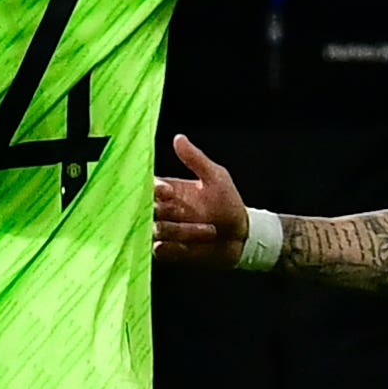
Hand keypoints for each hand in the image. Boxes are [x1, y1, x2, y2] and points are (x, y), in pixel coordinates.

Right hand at [153, 133, 250, 266]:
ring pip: (155, 229)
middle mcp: (162, 210)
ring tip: (209, 230)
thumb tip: (178, 137)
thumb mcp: (216, 177)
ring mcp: (164, 231)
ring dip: (181, 230)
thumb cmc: (228, 203)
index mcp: (168, 190)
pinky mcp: (168, 250)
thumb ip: (195, 159)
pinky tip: (188, 245)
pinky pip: (158, 249)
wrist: (241, 236)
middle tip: (184, 212)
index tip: (168, 191)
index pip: (147, 186)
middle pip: (145, 208)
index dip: (154, 188)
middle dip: (165, 211)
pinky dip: (172, 247)